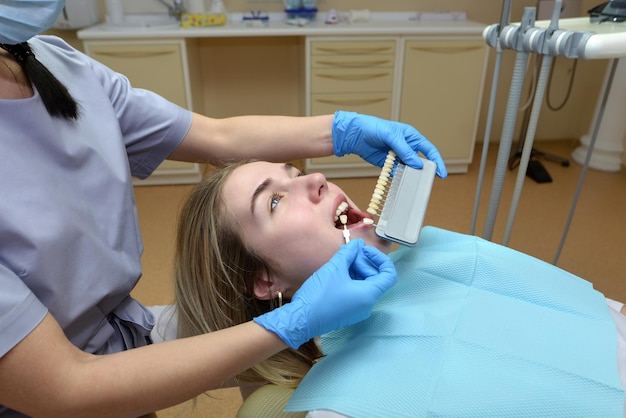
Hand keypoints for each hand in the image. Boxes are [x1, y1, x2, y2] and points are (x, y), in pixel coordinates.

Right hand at [253, 239, 396, 348]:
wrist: (300, 320)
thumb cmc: (319, 296)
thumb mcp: (334, 268)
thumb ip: (348, 253)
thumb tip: (357, 244)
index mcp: (369, 295)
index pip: (389, 274)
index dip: (380, 258)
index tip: (364, 250)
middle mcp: (367, 305)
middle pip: (375, 278)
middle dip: (363, 262)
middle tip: (347, 253)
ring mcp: (357, 310)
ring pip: (364, 285)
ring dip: (355, 270)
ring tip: (340, 261)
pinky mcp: (347, 312)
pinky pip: (355, 292)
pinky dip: (349, 280)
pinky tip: (336, 272)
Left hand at [332, 111, 447, 177]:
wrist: (355, 135)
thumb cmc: (373, 127)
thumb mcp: (391, 136)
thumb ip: (404, 150)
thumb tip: (417, 163)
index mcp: (411, 137)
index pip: (429, 150)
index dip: (437, 161)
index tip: (441, 173)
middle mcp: (406, 147)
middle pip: (420, 161)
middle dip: (423, 171)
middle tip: (426, 181)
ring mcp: (397, 156)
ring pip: (409, 169)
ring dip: (410, 176)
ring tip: (413, 184)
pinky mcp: (388, 164)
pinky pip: (397, 173)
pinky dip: (399, 178)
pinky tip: (400, 183)